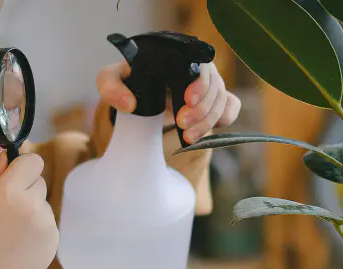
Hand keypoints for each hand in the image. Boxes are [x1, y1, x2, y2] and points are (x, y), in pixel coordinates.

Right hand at [0, 154, 57, 268]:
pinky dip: (37, 227)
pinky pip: (47, 221)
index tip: (13, 177)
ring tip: (11, 230)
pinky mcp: (54, 237)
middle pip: (39, 180)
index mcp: (9, 191)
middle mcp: (32, 203)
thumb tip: (6, 155)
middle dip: (25, 188)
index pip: (33, 160)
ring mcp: (46, 221)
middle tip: (6, 209)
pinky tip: (20, 241)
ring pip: (42, 201)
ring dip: (31, 208)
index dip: (23, 166)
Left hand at [96, 60, 241, 142]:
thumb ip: (111, 86)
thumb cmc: (128, 81)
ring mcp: (208, 85)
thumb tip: (129, 104)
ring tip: (188, 137)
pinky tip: (207, 131)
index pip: (201, 66)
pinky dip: (225, 118)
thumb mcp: (111, 79)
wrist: (139, 91)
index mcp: (178, 57)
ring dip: (208, 121)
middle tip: (181, 125)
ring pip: (222, 100)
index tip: (187, 101)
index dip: (199, 85)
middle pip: (215, 86)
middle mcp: (198, 68)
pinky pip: (231, 107)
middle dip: (202, 110)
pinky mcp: (213, 101)